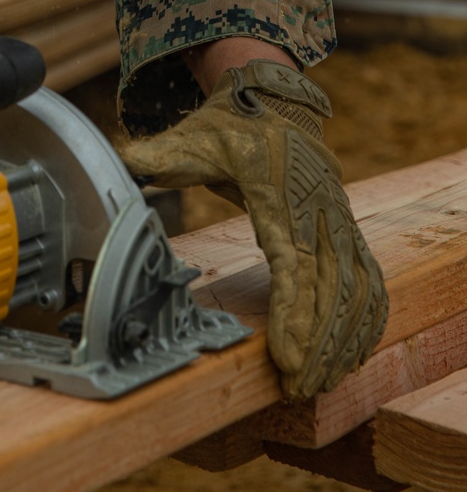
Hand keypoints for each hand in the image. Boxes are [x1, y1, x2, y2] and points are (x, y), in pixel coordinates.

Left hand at [120, 59, 387, 398]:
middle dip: (318, 344)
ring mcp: (340, 221)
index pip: (294, 264)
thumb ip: (160, 155)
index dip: (294, 313)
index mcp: (281, 194)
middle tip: (298, 387)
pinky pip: (370, 282)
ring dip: (344, 340)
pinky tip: (352, 354)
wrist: (276, 103)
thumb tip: (121, 161)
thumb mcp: (193, 138)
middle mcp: (320, 210)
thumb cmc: (232, 127)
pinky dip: (366, 321)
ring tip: (319, 382)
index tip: (286, 358)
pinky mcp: (349, 232)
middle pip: (332, 288)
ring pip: (358, 290)